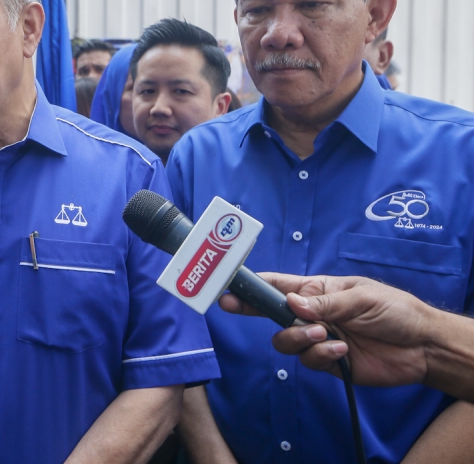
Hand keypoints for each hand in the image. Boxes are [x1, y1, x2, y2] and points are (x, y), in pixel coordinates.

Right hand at [219, 274, 433, 386]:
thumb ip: (325, 303)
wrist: (422, 347)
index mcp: (317, 290)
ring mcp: (318, 339)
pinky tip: (343, 351)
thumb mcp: (360, 297)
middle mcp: (312, 314)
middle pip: (270, 314)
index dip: (251, 285)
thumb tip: (291, 303)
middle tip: (234, 307)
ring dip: (298, 338)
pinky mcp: (328, 362)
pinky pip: (309, 361)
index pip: (277, 285)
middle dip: (252, 310)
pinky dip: (322, 355)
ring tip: (323, 334)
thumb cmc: (395, 310)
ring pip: (285, 341)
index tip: (226, 285)